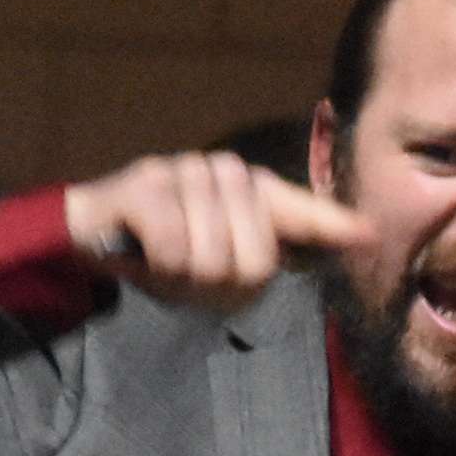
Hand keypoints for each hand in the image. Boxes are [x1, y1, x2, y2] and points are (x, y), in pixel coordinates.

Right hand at [59, 154, 364, 314]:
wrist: (87, 231)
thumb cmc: (158, 249)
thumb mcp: (209, 261)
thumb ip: (257, 255)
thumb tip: (323, 251)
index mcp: (247, 193)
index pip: (299, 211)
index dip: (331, 225)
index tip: (368, 235)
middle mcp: (222, 173)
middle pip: (254, 257)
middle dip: (219, 283)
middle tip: (187, 274)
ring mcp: (184, 172)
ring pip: (212, 255)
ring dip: (183, 276)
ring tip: (163, 261)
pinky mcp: (146, 184)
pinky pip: (174, 246)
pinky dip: (159, 264)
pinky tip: (144, 254)